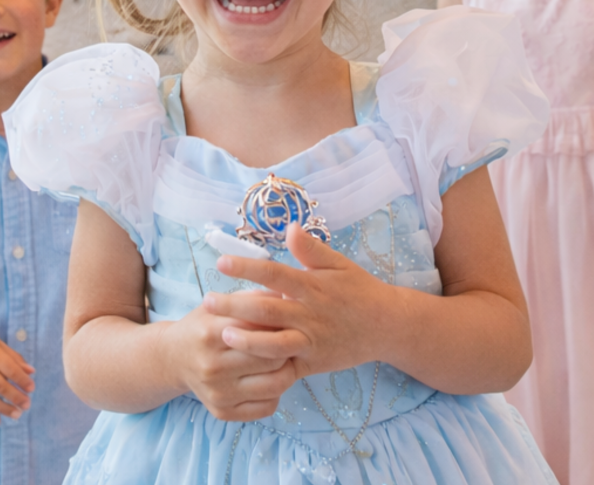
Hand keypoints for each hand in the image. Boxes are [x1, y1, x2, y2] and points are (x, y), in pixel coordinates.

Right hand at [0, 336, 35, 424]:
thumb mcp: (1, 348)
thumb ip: (16, 360)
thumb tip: (31, 372)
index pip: (10, 369)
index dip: (22, 380)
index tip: (32, 389)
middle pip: (0, 386)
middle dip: (16, 397)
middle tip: (27, 405)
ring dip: (4, 409)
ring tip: (17, 414)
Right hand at [163, 303, 297, 421]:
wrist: (173, 358)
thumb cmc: (202, 326)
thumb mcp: (219, 304)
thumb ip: (251, 297)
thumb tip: (286, 295)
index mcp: (210, 333)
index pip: (261, 329)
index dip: (281, 323)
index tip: (289, 319)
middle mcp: (212, 365)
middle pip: (272, 358)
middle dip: (287, 348)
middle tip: (292, 340)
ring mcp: (217, 392)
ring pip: (275, 385)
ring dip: (287, 371)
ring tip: (285, 359)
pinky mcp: (222, 411)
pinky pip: (267, 407)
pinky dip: (276, 393)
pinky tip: (270, 379)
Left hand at [206, 224, 391, 380]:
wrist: (387, 326)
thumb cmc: (359, 290)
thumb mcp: (339, 264)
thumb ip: (312, 249)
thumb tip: (290, 227)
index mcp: (312, 285)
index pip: (274, 273)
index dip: (246, 268)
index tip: (221, 263)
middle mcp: (310, 313)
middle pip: (266, 309)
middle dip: (234, 306)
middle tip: (206, 302)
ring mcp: (312, 340)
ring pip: (275, 343)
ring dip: (247, 340)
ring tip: (222, 334)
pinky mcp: (313, 363)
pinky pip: (286, 366)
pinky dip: (265, 366)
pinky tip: (243, 364)